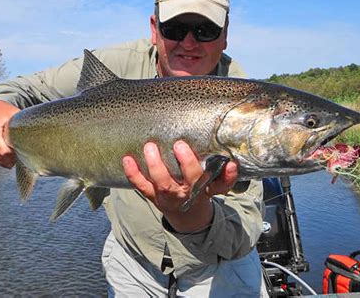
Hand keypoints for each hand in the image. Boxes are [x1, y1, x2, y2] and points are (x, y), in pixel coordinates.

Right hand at [0, 101, 19, 167]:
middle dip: (14, 158)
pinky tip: (13, 156)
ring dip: (10, 160)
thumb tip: (35, 131)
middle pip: (1, 157)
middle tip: (24, 153)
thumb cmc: (6, 112)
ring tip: (20, 153)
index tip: (24, 151)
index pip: (3, 151)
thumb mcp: (15, 115)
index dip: (14, 154)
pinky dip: (5, 160)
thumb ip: (22, 124)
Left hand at [122, 140, 237, 232]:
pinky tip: (127, 158)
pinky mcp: (151, 194)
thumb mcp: (215, 187)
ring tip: (150, 146)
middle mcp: (184, 194)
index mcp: (202, 190)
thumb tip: (232, 163)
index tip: (225, 161)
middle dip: (185, 164)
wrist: (186, 214)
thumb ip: (225, 177)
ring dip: (155, 165)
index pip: (212, 182)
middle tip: (179, 144)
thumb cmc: (201, 191)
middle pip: (187, 181)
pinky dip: (132, 173)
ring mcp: (166, 195)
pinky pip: (140, 185)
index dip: (221, 175)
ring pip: (161, 183)